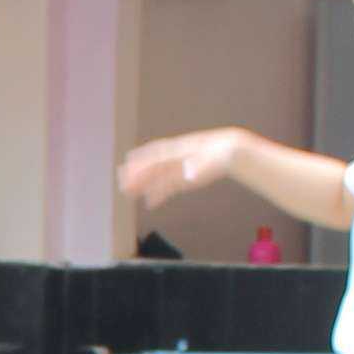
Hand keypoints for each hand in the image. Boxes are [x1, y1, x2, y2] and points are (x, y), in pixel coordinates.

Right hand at [118, 128, 243, 204]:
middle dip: (137, 173)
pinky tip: (150, 203)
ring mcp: (178, 168)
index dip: (143, 160)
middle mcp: (176, 159)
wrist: (231, 151)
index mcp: (180, 150)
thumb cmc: (223, 151)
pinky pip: (167, 186)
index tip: (128, 164)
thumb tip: (187, 174)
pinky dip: (158, 193)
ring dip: (143, 184)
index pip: (157, 156)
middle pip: (153, 166)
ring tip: (128, 192)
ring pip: (157, 177)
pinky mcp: (183, 178)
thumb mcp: (215, 156)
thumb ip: (199, 166)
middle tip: (122, 181)